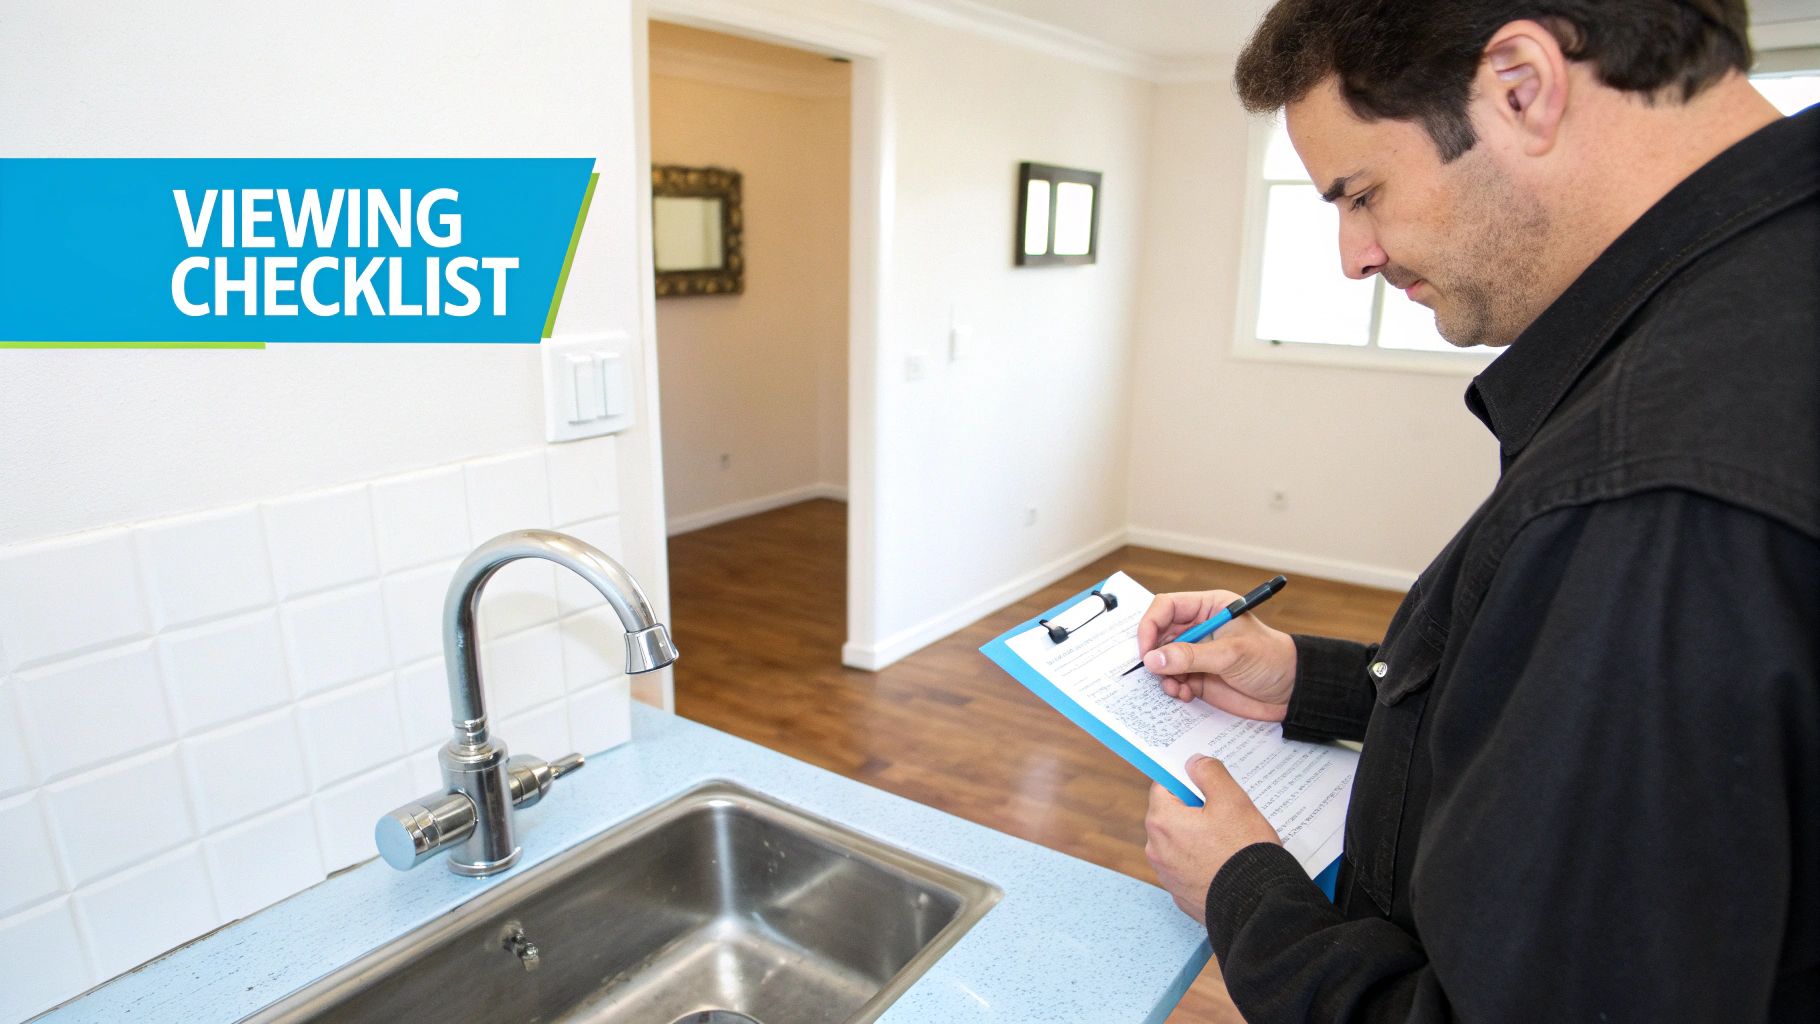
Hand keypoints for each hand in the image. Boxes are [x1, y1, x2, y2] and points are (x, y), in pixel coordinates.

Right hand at [1138, 590, 1297, 720]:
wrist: (1291, 692)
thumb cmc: (1271, 660)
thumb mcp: (1231, 654)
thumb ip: (1191, 656)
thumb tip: (1153, 659)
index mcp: (1208, 608)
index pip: (1166, 607)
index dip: (1151, 625)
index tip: (1146, 649)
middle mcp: (1198, 628)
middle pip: (1158, 634)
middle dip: (1154, 654)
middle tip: (1156, 672)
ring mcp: (1196, 653)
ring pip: (1162, 660)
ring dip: (1163, 675)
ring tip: (1176, 688)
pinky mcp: (1197, 676)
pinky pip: (1172, 680)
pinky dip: (1172, 689)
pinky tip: (1185, 694)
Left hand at [1144, 755, 1281, 924]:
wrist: (1256, 905)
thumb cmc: (1243, 852)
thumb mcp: (1232, 800)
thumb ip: (1210, 774)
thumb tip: (1194, 763)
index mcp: (1162, 821)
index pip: (1164, 786)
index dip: (1185, 780)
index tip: (1204, 782)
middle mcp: (1157, 849)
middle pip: (1171, 815)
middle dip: (1194, 810)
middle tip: (1226, 812)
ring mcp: (1168, 875)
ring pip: (1180, 842)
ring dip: (1199, 837)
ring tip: (1230, 840)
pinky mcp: (1182, 894)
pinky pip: (1189, 867)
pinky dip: (1203, 862)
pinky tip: (1226, 862)